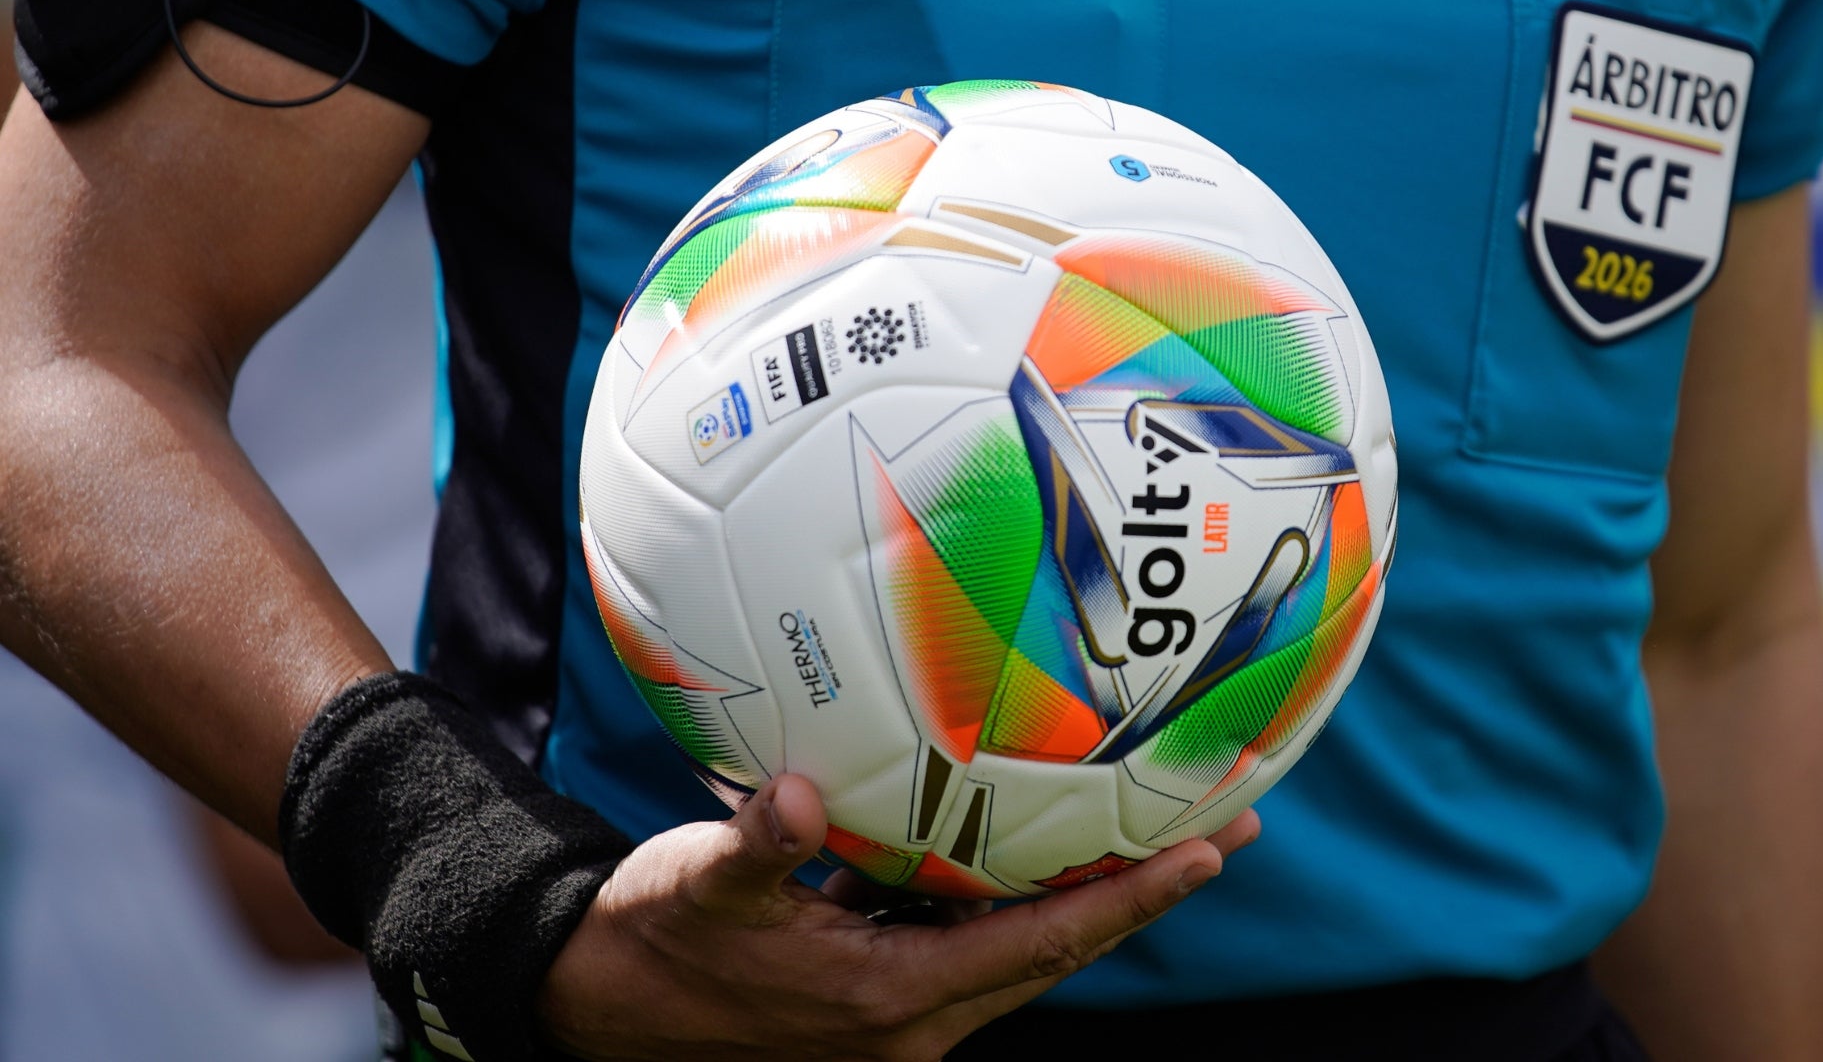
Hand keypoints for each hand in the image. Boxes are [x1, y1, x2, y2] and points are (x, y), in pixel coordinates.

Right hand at [538, 773, 1258, 1060]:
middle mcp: (913, 1021)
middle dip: (1142, 896)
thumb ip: (756, 847)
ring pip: (1021, 955)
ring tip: (1161, 836)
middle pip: (1055, 955)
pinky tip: (1045, 850)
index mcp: (888, 1001)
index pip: (1038, 947)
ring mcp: (900, 1016)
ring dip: (1092, 902)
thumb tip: (794, 800)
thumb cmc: (651, 945)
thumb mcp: (699, 890)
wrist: (598, 1005)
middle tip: (1223, 829)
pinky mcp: (878, 997)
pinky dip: (1020, 902)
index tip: (1206, 855)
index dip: (1129, 903)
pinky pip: (973, 946)